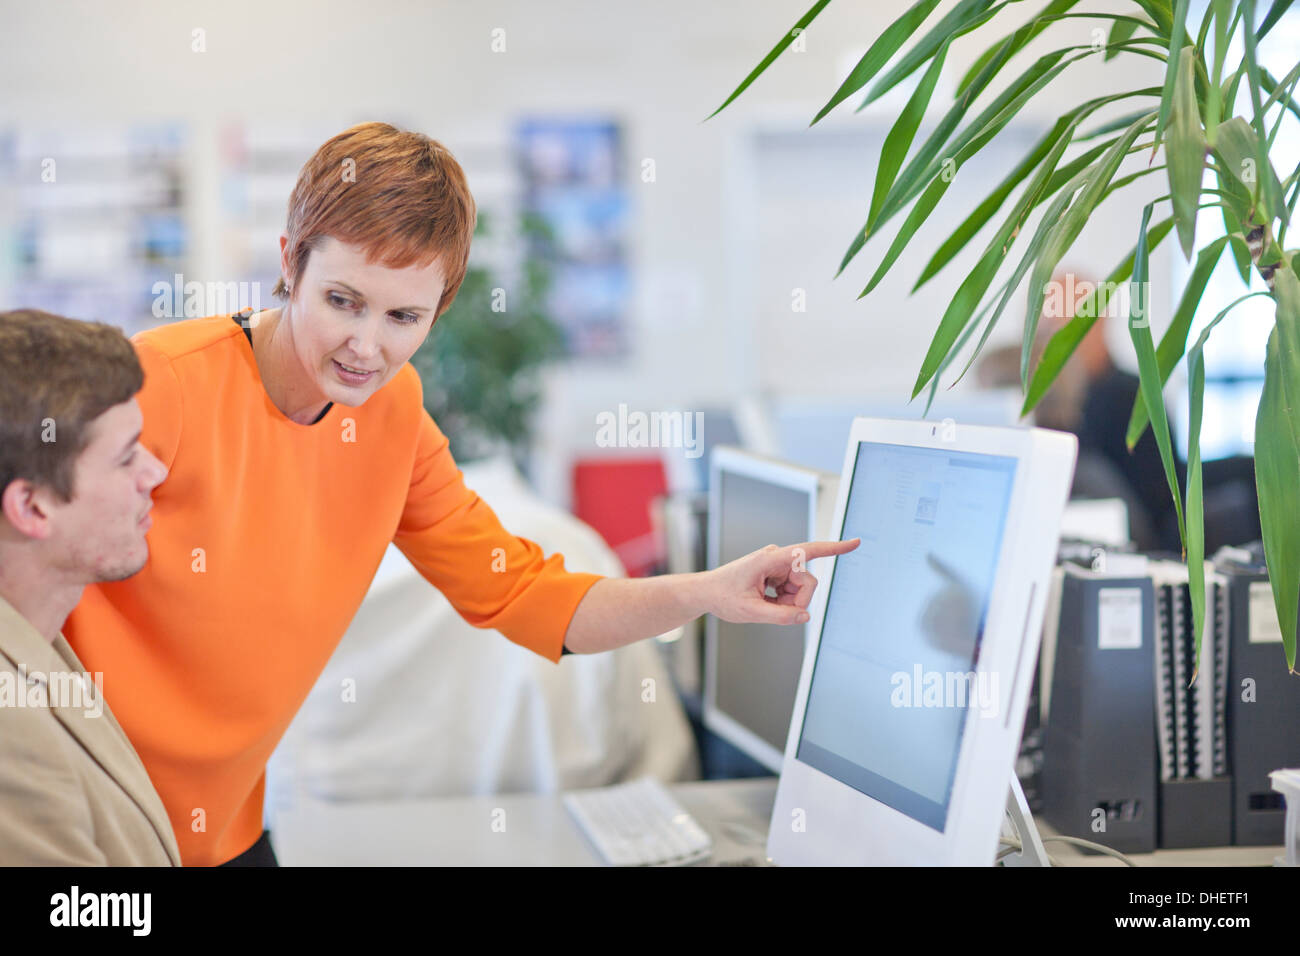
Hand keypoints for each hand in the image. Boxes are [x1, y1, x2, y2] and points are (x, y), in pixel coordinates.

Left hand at [704, 538, 860, 625]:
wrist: (705, 592)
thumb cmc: (723, 597)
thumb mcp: (751, 612)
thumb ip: (780, 616)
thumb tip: (806, 616)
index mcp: (770, 559)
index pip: (809, 551)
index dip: (834, 548)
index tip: (855, 543)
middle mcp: (777, 557)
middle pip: (808, 582)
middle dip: (798, 601)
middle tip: (776, 612)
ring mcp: (777, 565)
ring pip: (801, 589)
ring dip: (789, 602)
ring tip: (765, 605)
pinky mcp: (775, 573)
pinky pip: (792, 590)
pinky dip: (783, 601)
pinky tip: (765, 601)